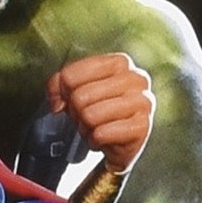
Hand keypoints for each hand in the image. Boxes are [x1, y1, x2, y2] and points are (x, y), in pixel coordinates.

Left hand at [45, 54, 152, 171]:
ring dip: (85, 127)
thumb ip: (59, 84)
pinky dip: (95, 140)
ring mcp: (143, 102)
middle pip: (81, 96)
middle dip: (76, 112)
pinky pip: (101, 133)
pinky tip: (103, 137)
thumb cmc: (98, 107)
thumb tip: (57, 102)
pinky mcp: (142, 126)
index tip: (69, 99)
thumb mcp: (76, 89)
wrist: (120, 139)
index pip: (72, 75)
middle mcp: (136, 78)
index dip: (63, 92)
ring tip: (94, 126)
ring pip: (91, 115)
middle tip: (85, 116)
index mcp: (120, 62)